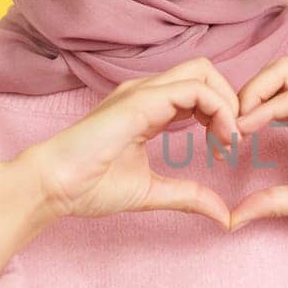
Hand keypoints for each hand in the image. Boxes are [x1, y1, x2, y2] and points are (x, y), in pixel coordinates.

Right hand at [21, 57, 242, 229]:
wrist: (53, 185)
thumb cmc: (89, 186)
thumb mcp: (152, 192)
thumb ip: (188, 197)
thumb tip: (223, 216)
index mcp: (148, 107)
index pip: (198, 89)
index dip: (222, 111)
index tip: (226, 148)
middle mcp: (147, 92)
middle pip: (205, 71)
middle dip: (231, 99)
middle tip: (234, 139)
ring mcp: (143, 92)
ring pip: (203, 72)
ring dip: (228, 103)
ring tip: (230, 140)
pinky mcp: (140, 100)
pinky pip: (194, 89)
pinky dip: (218, 108)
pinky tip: (221, 138)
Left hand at [229, 57, 287, 251]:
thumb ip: (273, 203)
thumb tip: (233, 218)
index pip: (266, 99)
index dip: (238, 114)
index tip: (218, 144)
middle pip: (272, 76)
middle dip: (241, 92)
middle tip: (220, 124)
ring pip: (285, 73)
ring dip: (252, 91)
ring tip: (233, 122)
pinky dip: (272, 104)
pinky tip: (251, 123)